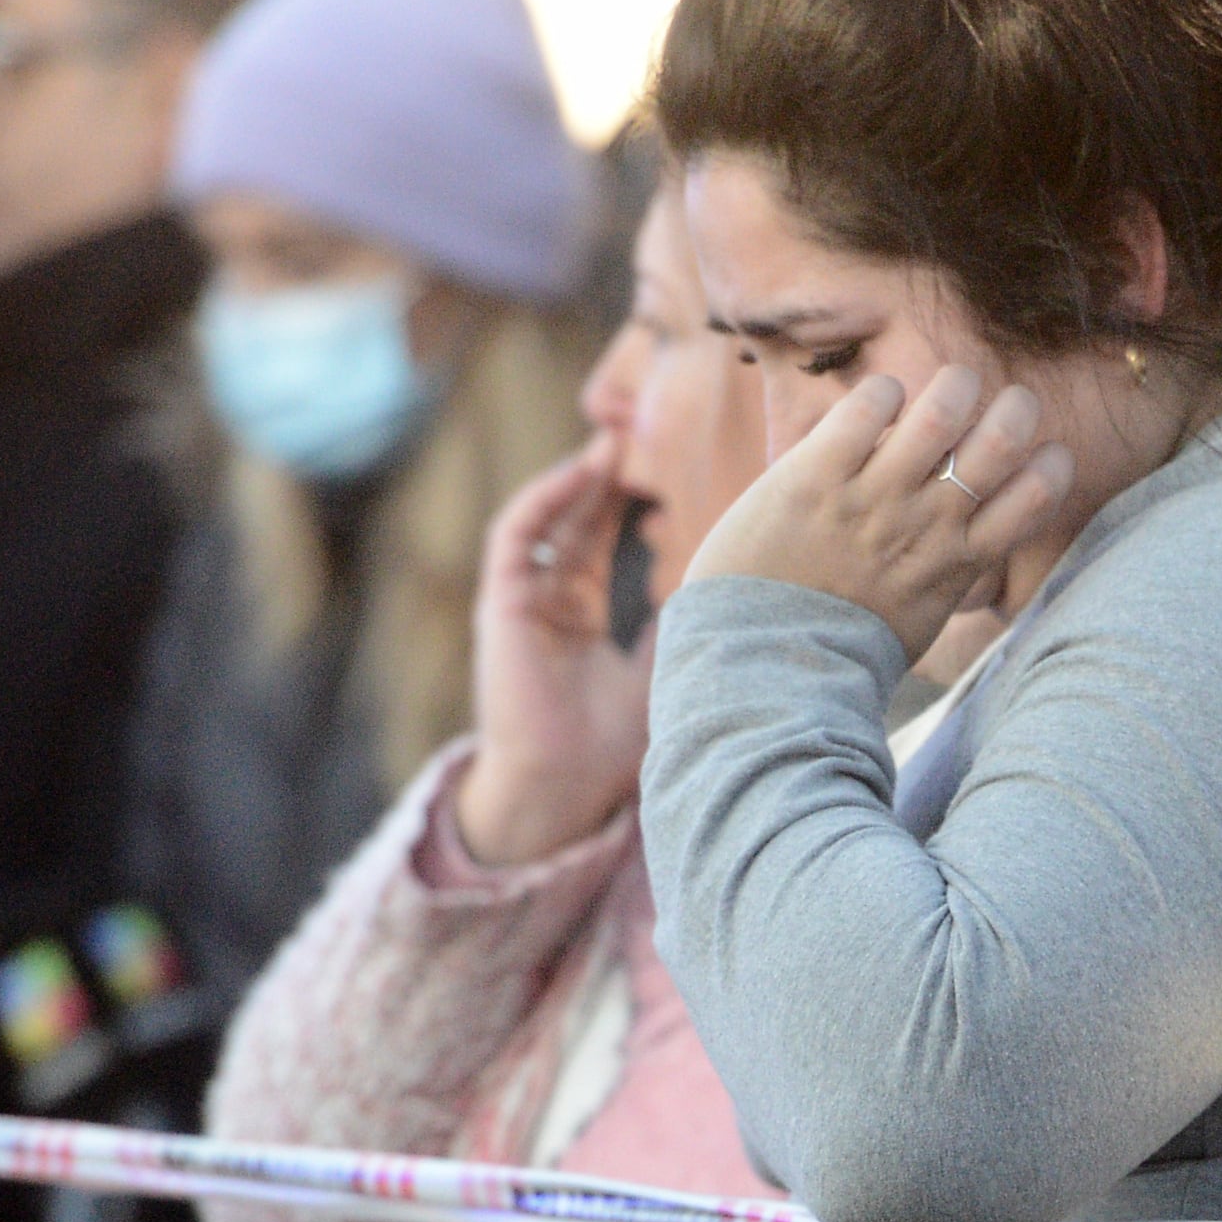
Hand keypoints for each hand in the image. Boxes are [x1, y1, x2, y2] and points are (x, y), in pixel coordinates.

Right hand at [458, 436, 650, 867]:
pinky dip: (545, 499)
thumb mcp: (659, 671)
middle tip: (644, 435)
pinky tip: (580, 471)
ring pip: (547, 520)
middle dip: (605, 480)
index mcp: (577, 620)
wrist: (562, 786)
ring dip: (576, 479)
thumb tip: (721, 584)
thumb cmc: (607, 746)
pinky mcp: (500, 603)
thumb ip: (676, 626)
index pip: (598, 546)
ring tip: (614, 442)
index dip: (626, 506)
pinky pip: (516, 535)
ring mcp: (521, 602)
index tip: (666, 470)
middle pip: (574, 524)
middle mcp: (546, 604)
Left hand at [684, 364, 1076, 666]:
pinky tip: (876, 409)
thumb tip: (966, 547)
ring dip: (953, 388)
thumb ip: (947, 575)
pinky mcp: (815, 476)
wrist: (768, 670)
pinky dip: (882, 394)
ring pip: (942, 409)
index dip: (1051, 463)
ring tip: (941, 396)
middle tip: (998, 408)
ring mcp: (872, 497)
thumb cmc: (843, 650)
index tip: (1037, 457)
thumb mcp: (917, 620)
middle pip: (1004, 438)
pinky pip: (868, 405)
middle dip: (1016, 408)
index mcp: (957, 561)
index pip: (1038, 495)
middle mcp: (925, 523)